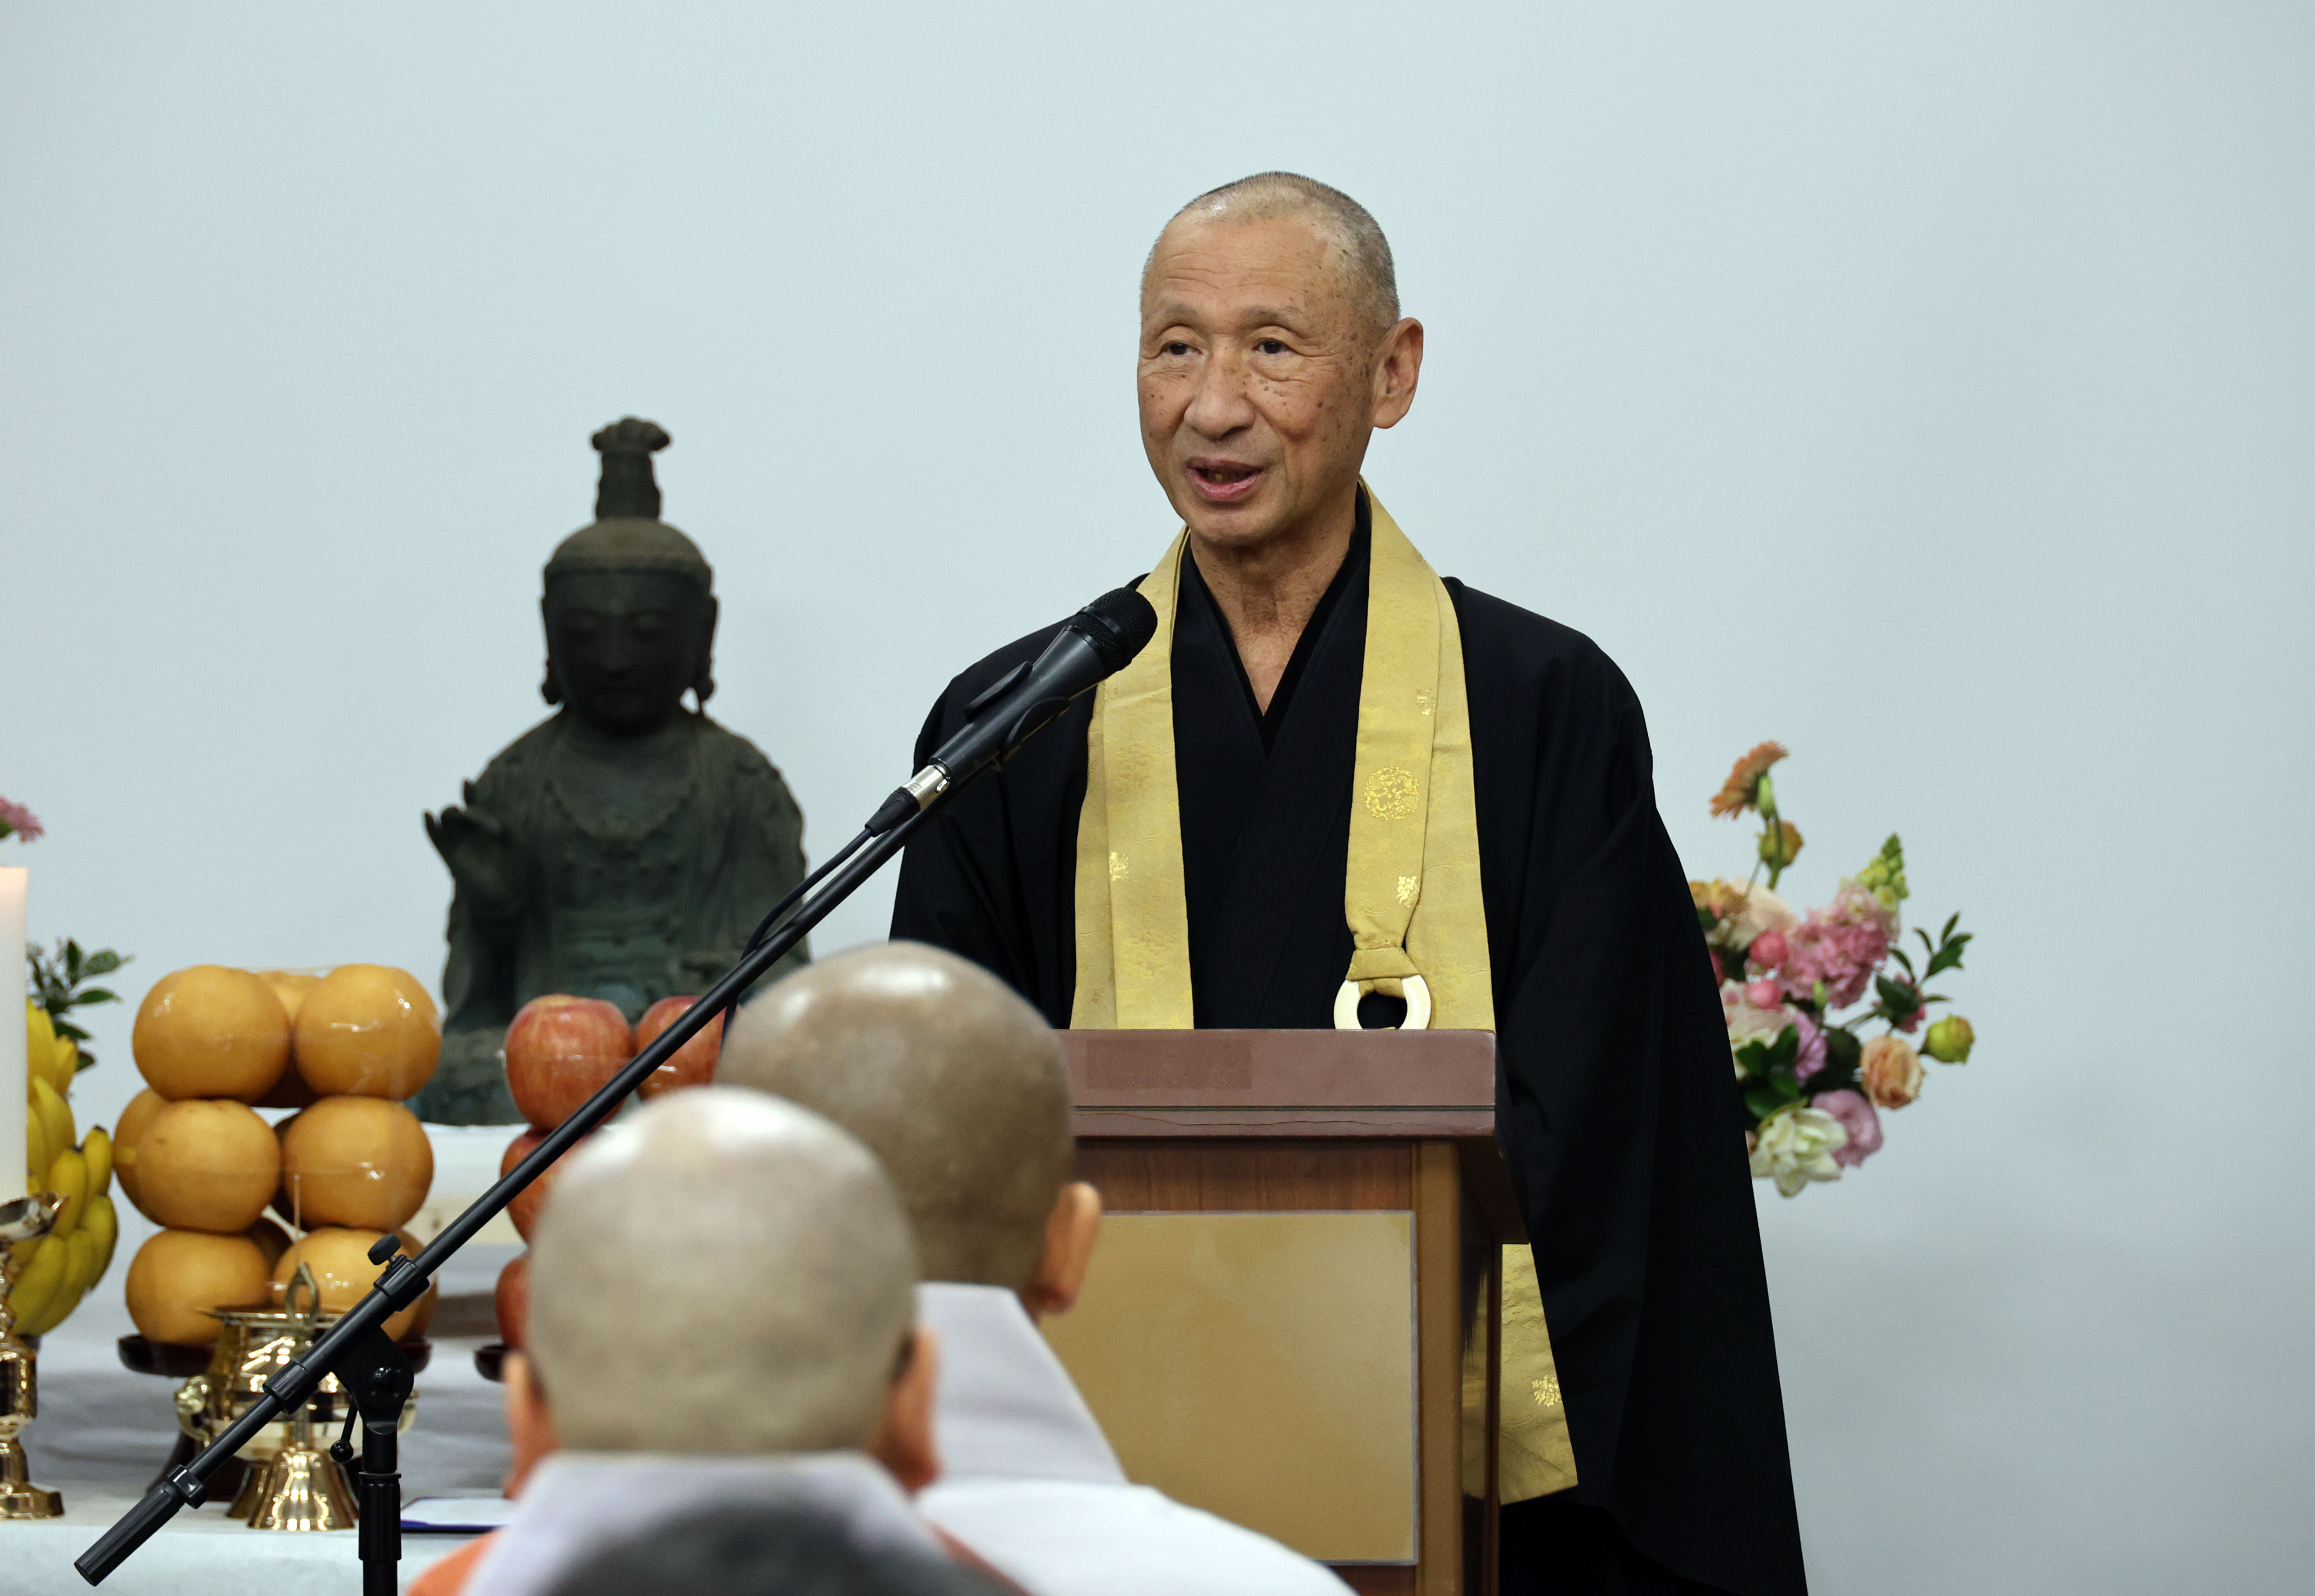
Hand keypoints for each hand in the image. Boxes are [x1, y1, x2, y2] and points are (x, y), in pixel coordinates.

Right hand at [426, 787, 522, 911]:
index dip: (468, 792)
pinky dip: (429, 825)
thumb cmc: (518, 868)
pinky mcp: (449, 855)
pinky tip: (427, 815)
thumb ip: (506, 824)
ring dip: (451, 813)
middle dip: (467, 811)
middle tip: (490, 828)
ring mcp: (459, 842)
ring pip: (445, 819)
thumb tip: (486, 815)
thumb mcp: (519, 842)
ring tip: (462, 817)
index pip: (474, 804)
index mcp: (486, 827)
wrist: (509, 896)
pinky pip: (435, 837)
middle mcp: (470, 833)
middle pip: (458, 810)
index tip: (466, 783)